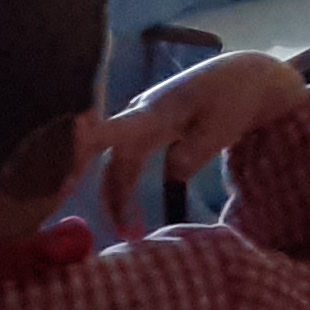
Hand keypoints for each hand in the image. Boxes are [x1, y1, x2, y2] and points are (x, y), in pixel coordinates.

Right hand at [98, 52, 308, 235]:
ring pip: (119, 166)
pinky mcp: (146, 132)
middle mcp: (139, 116)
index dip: (85, 146)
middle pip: (113, 159)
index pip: (113, 130)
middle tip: (98, 227)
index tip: (64, 167)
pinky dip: (125, 189)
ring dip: (117, 199)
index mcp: (155, 111)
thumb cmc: (234, 96)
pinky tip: (129, 217)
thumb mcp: (224, 124)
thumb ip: (197, 149)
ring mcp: (140, 123)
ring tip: (127, 234)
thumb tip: (172, 173)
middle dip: (103, 195)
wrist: (244, 75)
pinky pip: (127, 164)